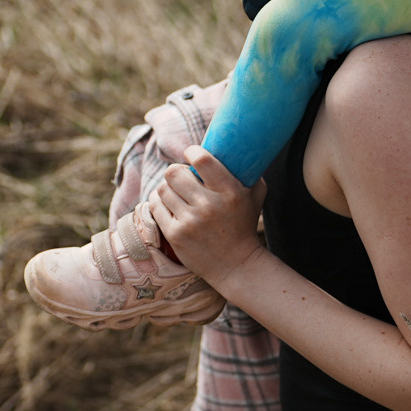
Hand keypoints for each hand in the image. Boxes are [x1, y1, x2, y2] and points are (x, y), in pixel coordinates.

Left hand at [149, 146, 267, 286]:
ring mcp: (190, 222)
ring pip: (162, 188)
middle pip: (174, 172)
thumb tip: (234, 146)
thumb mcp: (255, 194)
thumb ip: (248, 170)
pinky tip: (167, 203)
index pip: (201, 160)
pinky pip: (155, 206)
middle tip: (183, 177)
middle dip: (177, 171)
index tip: (191, 154)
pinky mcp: (175, 235)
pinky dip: (159, 201)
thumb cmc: (244, 225)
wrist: (236, 265)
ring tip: (176, 192)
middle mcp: (209, 206)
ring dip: (167, 187)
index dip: (191, 152)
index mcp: (230, 192)